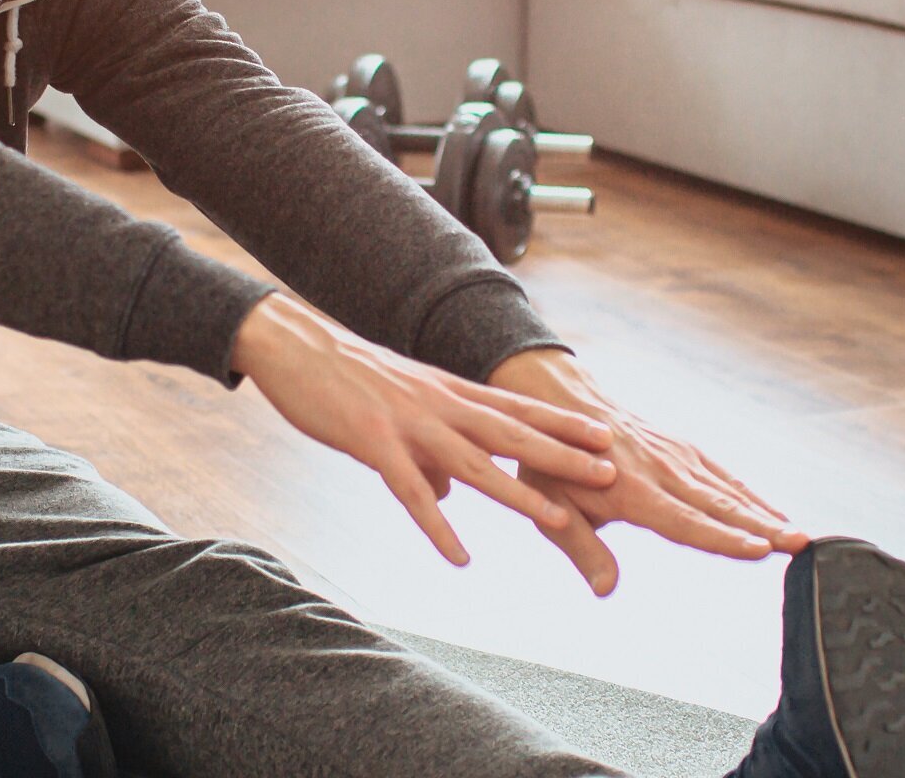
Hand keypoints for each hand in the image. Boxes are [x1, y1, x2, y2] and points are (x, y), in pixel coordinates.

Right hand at [230, 294, 620, 565]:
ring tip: (560, 521)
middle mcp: (440, 405)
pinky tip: (460, 558)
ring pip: (475, 463)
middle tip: (610, 474)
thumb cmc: (346, 380)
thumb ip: (429, 454)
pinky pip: (412, 492)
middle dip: (563, 455)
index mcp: (449, 393)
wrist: (294, 347)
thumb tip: (444, 496)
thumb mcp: (399, 412)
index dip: (563, 423)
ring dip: (520, 493)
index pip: (517, 407)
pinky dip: (439, 526)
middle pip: (513, 434)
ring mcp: (410, 424)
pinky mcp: (374, 444)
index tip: (607, 436)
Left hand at [491, 349, 808, 595]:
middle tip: (801, 545)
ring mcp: (677, 457)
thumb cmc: (553, 462)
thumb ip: (584, 550)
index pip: (686, 522)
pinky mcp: (682, 449)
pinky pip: (722, 474)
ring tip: (799, 536)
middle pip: (720, 508)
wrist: (559, 401)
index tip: (760, 549)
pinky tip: (773, 511)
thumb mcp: (552, 509)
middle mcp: (663, 472)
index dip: (724, 539)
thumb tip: (605, 590)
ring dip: (766, 514)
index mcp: (633, 492)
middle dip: (764, 528)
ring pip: (728, 491)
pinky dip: (751, 493)